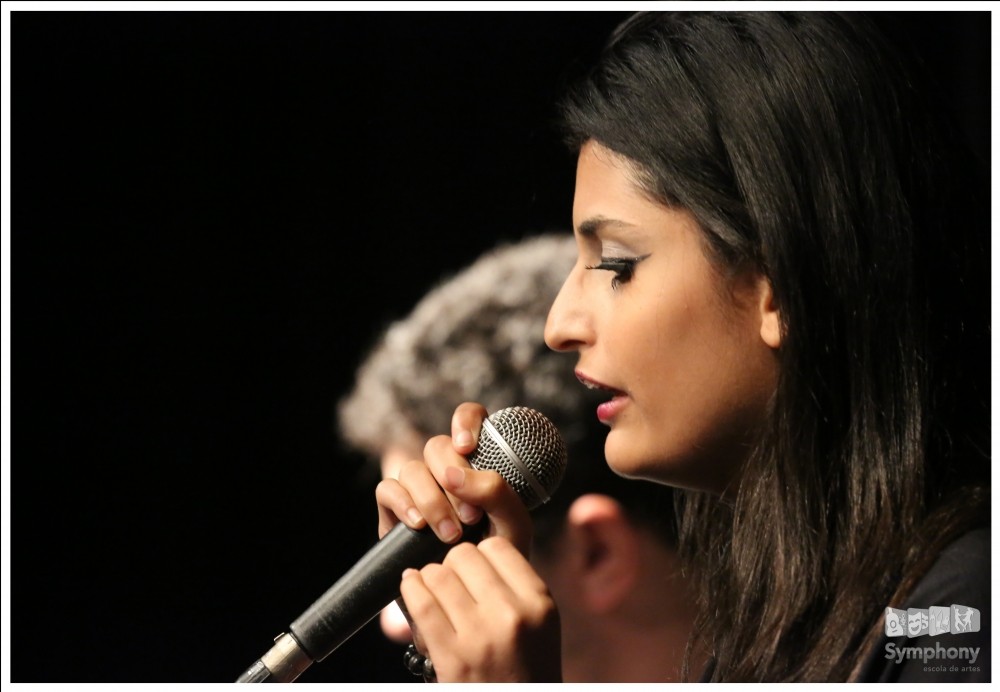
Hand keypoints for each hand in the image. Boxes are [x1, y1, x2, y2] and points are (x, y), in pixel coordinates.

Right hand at [374, 402, 531, 554]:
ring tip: (452, 535)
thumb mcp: (514, 523)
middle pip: (436, 446)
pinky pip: (386, 489)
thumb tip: (455, 476)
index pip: (469, 417)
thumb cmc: (501, 554)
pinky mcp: (394, 511)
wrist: (477, 594)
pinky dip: (403, 503)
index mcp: (478, 460)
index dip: (465, 421)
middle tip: (471, 516)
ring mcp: (418, 489)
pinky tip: (419, 526)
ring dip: (432, 499)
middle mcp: (445, 469)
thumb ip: (496, 492)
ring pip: (412, 468)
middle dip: (452, 476)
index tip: (468, 446)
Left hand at [400, 537, 561, 681]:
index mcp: (538, 601)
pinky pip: (421, 604)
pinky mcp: (451, 657)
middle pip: (463, 555)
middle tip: (451, 583)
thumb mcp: (539, 621)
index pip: (495, 546)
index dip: (479, 553)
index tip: (472, 568)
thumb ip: (514, 584)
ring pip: (438, 575)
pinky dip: (410, 590)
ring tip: (432, 590)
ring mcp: (479, 636)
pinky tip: (412, 589)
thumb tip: (467, 549)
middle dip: (451, 564)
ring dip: (428, 578)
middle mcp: (512, 615)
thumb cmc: (527, 666)